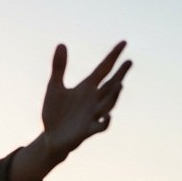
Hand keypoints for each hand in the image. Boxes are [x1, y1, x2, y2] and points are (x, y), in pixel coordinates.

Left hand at [40, 41, 131, 159]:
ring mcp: (92, 115)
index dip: (113, 56)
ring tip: (119, 84)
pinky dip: (105, 121)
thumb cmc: (54, 112)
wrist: (51, 138)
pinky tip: (107, 116)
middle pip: (111, 85)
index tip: (124, 42)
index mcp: (87, 88)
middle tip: (129, 61)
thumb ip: (59, 67)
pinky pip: (101, 126)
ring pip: (108, 104)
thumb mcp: (54, 88)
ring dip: (114, 95)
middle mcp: (93, 100)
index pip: (104, 69)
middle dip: (120, 74)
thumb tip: (61, 43)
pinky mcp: (87, 130)